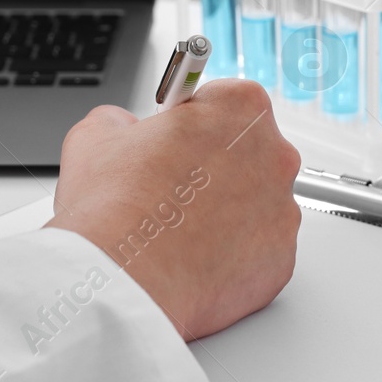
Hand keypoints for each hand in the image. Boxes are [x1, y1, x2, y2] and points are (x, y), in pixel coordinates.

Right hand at [45, 80, 300, 340]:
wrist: (122, 279)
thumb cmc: (115, 208)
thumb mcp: (97, 133)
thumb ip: (122, 120)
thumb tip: (123, 131)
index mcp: (240, 107)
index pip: (226, 101)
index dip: (195, 122)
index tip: (179, 138)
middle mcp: (275, 154)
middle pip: (249, 151)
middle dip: (216, 166)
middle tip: (172, 187)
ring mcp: (283, 211)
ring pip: (258, 203)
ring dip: (227, 211)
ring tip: (178, 228)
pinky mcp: (282, 261)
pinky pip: (260, 251)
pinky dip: (233, 255)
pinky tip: (195, 257)